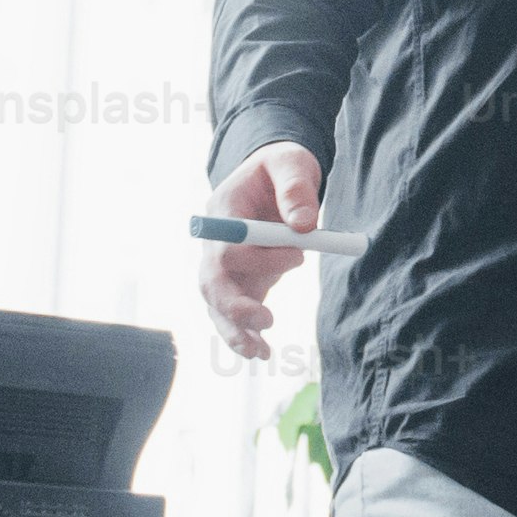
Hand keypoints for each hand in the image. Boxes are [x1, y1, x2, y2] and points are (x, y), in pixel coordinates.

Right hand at [198, 142, 323, 362]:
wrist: (274, 175)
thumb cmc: (281, 166)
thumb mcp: (291, 163)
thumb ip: (296, 189)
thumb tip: (304, 226)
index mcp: (223, 211)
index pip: (226, 245)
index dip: (257, 258)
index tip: (299, 252)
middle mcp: (216, 243)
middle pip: (211, 282)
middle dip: (234, 306)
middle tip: (267, 320)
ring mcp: (225, 266)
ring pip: (217, 305)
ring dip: (234, 330)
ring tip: (260, 351)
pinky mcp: (241, 281)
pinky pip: (234, 314)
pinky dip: (245, 335)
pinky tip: (262, 352)